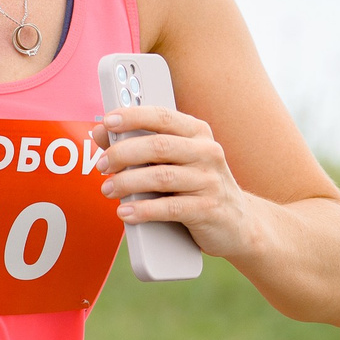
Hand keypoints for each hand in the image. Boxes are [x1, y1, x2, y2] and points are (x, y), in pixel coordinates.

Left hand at [90, 104, 259, 260]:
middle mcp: (207, 153)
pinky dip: (143, 210)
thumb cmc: (196, 186)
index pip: (162, 116)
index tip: (107, 121)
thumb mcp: (173, 161)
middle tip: (102, 165)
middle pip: (158, 146)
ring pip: (161, 178)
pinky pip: (171, 208)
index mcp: (197, 133)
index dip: (133, 116)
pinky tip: (126, 212)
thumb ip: (139, 146)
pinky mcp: (209, 210)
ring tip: (108, 189)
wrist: (238, 223)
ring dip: (128, 183)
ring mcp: (210, 181)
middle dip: (123, 154)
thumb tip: (101, 132)